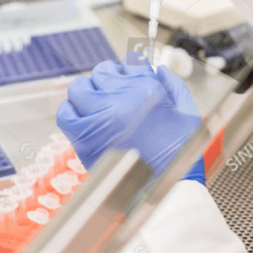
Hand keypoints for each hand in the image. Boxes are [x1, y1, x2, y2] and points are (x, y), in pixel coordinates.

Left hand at [57, 56, 205, 183]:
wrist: (166, 189)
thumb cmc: (179, 154)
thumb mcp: (187, 112)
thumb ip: (172, 85)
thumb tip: (157, 70)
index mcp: (146, 89)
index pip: (130, 62)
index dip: (130, 70)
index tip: (130, 79)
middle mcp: (120, 99)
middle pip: (102, 71)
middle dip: (109, 79)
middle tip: (113, 93)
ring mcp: (99, 117)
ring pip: (79, 88)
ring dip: (87, 92)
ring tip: (96, 104)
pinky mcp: (85, 138)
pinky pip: (65, 113)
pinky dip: (70, 111)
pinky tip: (82, 118)